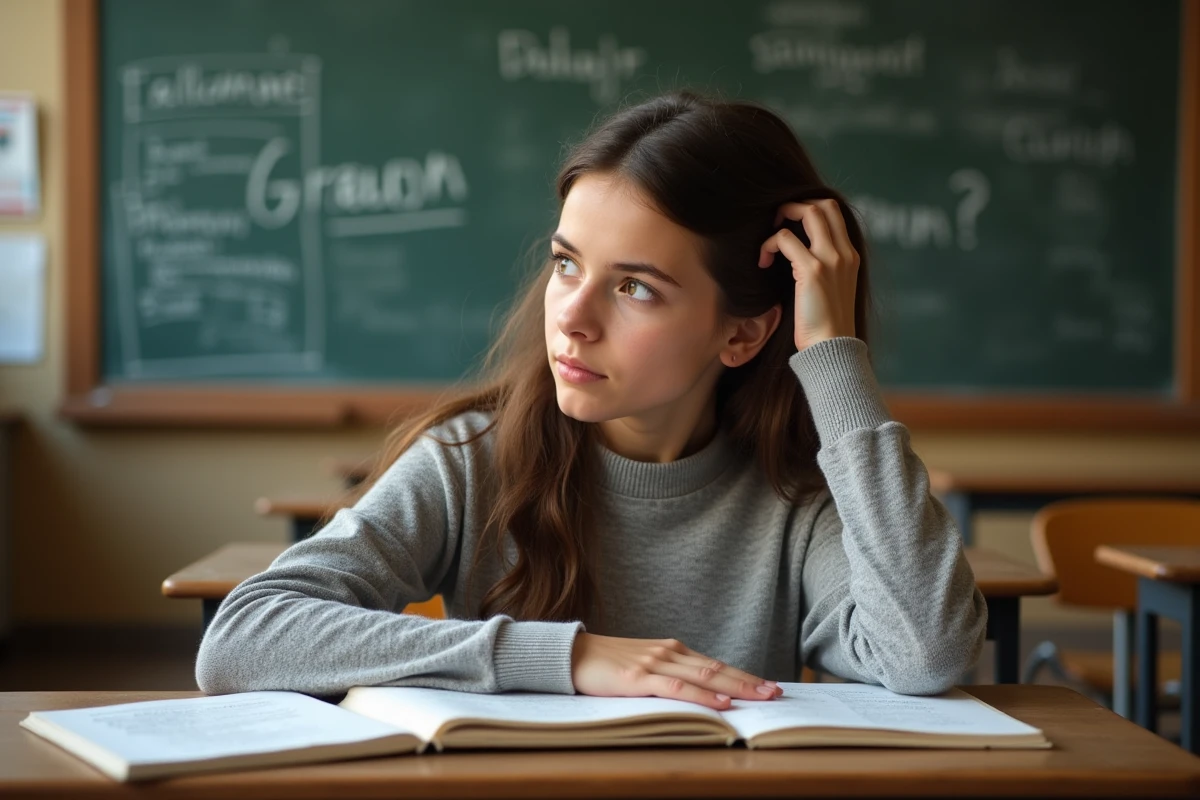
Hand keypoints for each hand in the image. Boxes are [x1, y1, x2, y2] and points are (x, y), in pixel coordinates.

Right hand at [570, 632, 782, 709]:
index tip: (769, 685)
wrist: (571, 654)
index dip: (744, 675)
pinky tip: (720, 701)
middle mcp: (669, 653)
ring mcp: (655, 663)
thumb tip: (698, 695)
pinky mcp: (638, 677)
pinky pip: (677, 686)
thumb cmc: (605, 665)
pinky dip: (702, 694)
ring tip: (761, 696)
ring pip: (704, 675)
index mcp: (672, 651)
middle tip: (778, 692)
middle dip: (749, 681)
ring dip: (736, 686)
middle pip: (717, 668)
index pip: (715, 664)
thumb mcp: (642, 668)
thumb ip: (668, 677)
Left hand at [757, 199, 859, 352]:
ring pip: (808, 212)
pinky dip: (769, 245)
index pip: (835, 212)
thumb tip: (797, 256)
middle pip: (824, 204)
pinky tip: (762, 262)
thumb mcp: (831, 290)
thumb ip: (823, 268)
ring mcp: (831, 259)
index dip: (810, 207)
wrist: (832, 347)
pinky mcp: (813, 270)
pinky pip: (784, 239)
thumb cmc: (825, 326)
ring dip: (781, 219)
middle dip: (796, 205)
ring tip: (768, 243)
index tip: (790, 222)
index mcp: (851, 256)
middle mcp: (844, 253)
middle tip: (776, 222)